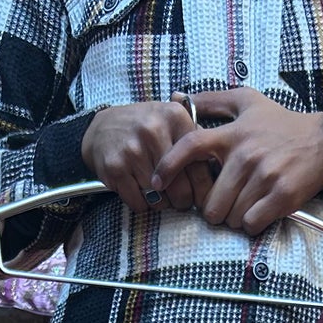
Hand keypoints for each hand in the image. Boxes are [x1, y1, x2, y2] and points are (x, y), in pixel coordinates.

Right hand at [81, 102, 212, 214]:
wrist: (103, 128)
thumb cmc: (146, 129)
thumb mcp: (171, 122)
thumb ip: (195, 141)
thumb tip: (220, 174)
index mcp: (175, 117)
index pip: (199, 165)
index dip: (203, 189)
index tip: (201, 198)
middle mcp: (154, 130)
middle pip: (181, 187)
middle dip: (183, 201)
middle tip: (181, 202)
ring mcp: (133, 149)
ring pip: (160, 199)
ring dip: (162, 204)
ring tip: (160, 195)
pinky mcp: (116, 167)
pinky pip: (139, 203)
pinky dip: (142, 205)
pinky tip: (141, 194)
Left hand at [151, 89, 322, 234]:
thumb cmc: (281, 123)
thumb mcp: (248, 101)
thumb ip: (212, 101)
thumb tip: (177, 97)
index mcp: (233, 134)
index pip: (191, 146)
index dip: (168, 166)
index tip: (157, 182)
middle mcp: (245, 155)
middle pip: (210, 203)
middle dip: (214, 210)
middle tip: (225, 203)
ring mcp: (264, 176)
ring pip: (230, 217)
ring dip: (234, 217)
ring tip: (246, 204)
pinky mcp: (282, 195)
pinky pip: (251, 223)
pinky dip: (252, 223)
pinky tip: (259, 212)